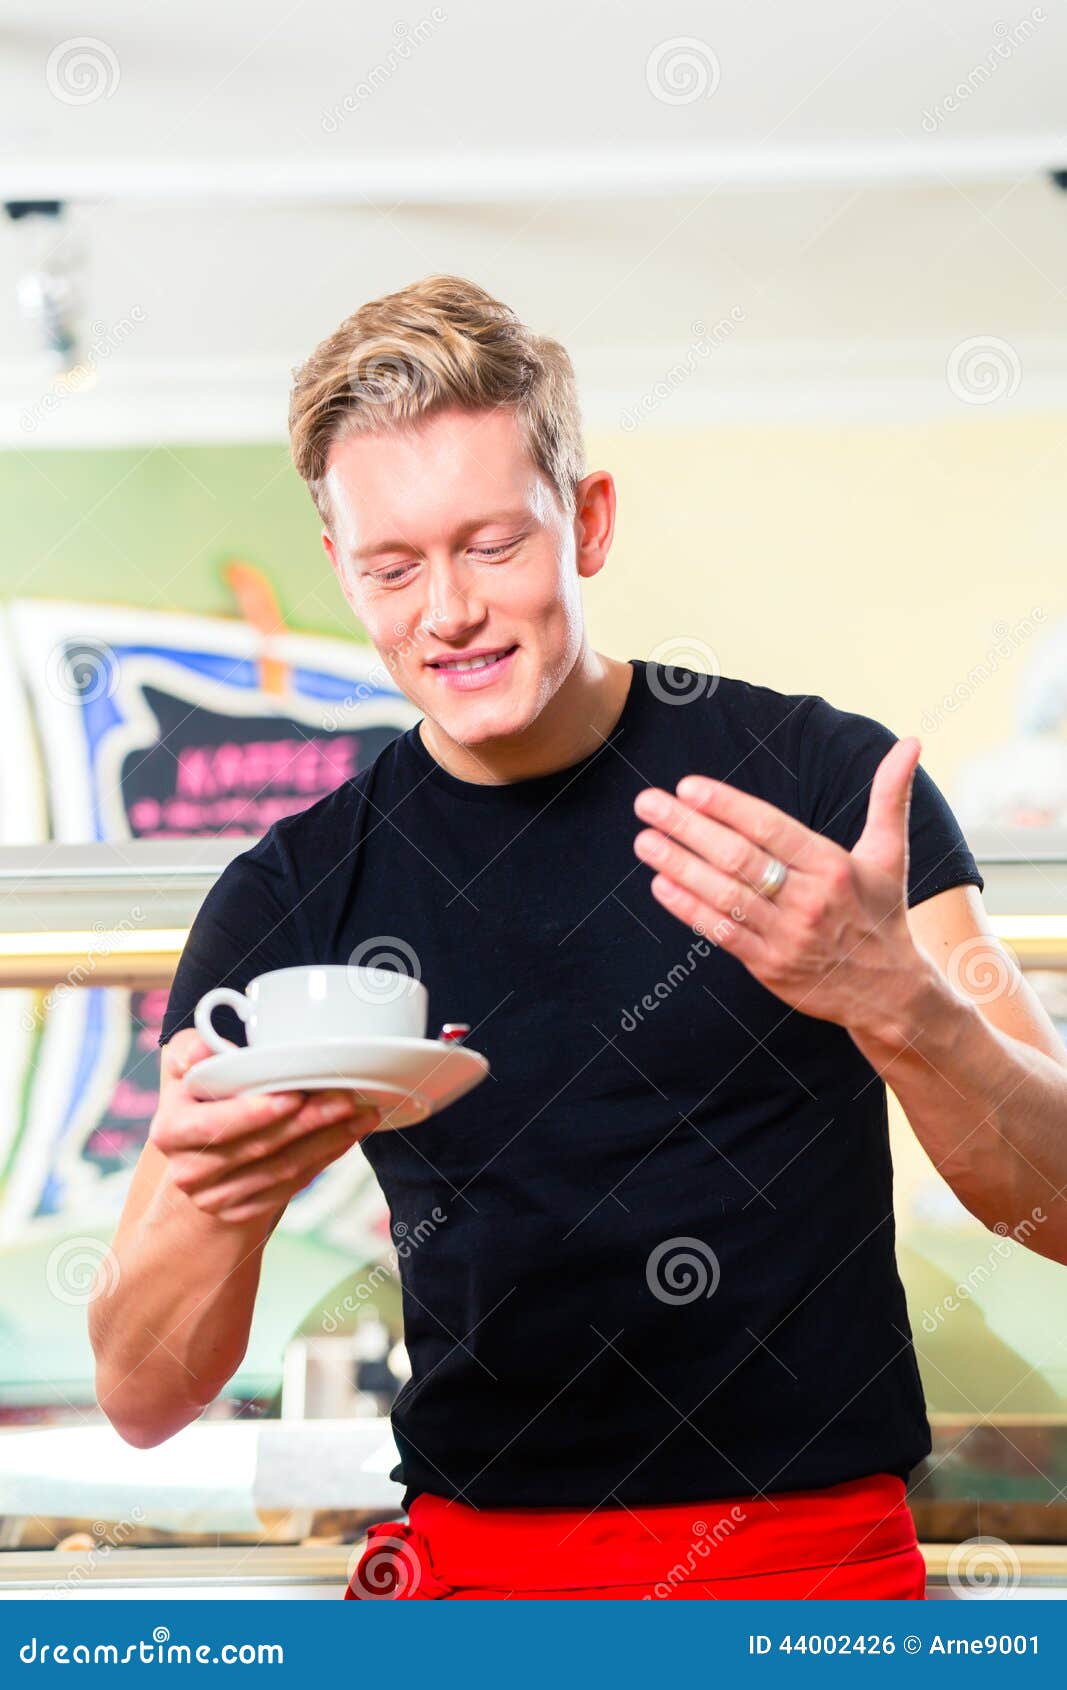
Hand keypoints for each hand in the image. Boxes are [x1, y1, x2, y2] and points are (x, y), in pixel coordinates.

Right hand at [150, 1029, 382, 1224]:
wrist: (199, 1150)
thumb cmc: (202, 1094)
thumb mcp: (188, 1065)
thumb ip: (191, 1050)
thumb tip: (200, 1052)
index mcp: (170, 1131)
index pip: (213, 1126)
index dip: (254, 1113)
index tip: (295, 1095)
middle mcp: (188, 1172)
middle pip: (259, 1147)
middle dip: (308, 1121)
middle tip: (346, 1098)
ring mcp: (215, 1198)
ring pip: (282, 1168)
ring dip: (327, 1140)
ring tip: (360, 1114)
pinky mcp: (242, 1212)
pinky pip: (291, 1185)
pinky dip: (323, 1159)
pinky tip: (345, 1136)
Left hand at [632, 736, 930, 1041]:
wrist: (889, 993)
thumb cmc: (882, 912)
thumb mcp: (889, 853)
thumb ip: (889, 797)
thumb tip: (912, 742)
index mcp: (833, 867)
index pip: (771, 829)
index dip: (727, 806)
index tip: (687, 787)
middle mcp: (809, 900)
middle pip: (739, 858)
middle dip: (688, 828)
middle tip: (647, 803)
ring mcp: (787, 936)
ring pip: (724, 895)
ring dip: (679, 866)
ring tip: (644, 839)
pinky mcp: (769, 967)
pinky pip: (722, 933)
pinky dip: (688, 909)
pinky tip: (659, 884)